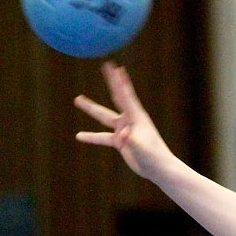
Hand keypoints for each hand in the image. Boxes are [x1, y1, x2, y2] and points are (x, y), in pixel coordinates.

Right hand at [74, 62, 173, 180]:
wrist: (158, 169)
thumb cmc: (154, 157)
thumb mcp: (142, 148)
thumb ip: (132, 140)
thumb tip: (122, 135)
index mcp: (136, 116)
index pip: (125, 95)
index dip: (118, 80)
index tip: (113, 66)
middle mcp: (129, 120)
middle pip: (117, 96)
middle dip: (111, 81)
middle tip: (106, 66)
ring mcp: (124, 130)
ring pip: (104, 117)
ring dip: (91, 108)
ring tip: (77, 99)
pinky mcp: (120, 141)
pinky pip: (102, 137)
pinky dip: (91, 137)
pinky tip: (79, 136)